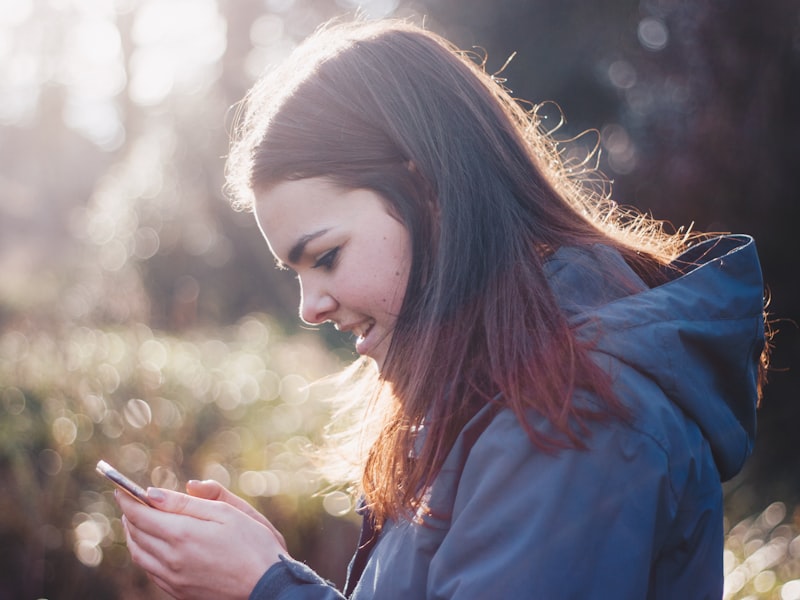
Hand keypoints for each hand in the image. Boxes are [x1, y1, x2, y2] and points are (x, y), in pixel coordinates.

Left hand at [117, 485, 285, 599]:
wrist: (268, 586)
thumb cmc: (254, 544)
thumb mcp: (227, 512)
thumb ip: (189, 502)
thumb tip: (154, 493)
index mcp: (183, 534)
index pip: (140, 514)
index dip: (127, 499)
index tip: (120, 487)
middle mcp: (171, 559)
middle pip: (136, 534)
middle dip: (129, 514)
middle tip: (129, 501)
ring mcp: (173, 579)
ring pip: (139, 555)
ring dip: (133, 535)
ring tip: (136, 521)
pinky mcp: (179, 592)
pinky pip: (150, 571)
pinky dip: (143, 554)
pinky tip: (152, 546)